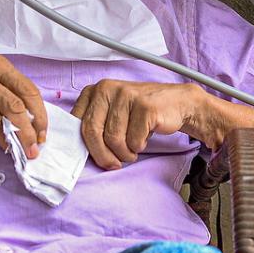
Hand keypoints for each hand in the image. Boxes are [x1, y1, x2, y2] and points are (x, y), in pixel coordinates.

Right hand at [0, 54, 47, 156]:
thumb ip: (2, 100)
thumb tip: (26, 124)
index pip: (29, 88)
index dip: (40, 113)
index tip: (43, 132)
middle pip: (25, 98)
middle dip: (36, 125)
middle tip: (39, 145)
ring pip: (12, 110)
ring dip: (23, 134)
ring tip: (28, 151)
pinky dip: (3, 137)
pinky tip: (6, 148)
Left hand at [72, 79, 208, 168]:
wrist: (177, 103)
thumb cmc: (140, 113)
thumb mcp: (112, 112)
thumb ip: (94, 124)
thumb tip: (76, 152)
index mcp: (94, 90)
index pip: (77, 123)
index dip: (84, 146)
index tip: (95, 158)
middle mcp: (107, 88)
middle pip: (92, 132)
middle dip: (102, 155)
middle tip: (113, 164)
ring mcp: (126, 95)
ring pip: (113, 139)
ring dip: (124, 152)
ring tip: (133, 148)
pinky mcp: (145, 106)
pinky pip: (134, 140)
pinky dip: (139, 146)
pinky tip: (145, 137)